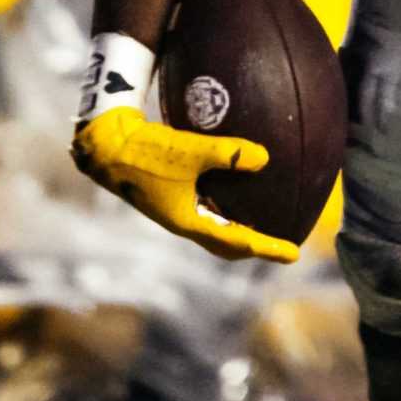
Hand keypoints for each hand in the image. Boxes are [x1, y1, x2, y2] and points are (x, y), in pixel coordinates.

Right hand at [73, 107, 300, 263]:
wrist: (106, 146)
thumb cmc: (146, 152)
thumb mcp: (189, 151)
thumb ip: (227, 153)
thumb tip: (265, 158)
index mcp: (187, 222)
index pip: (237, 242)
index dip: (267, 248)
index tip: (293, 254)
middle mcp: (182, 221)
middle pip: (226, 245)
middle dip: (254, 247)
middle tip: (281, 246)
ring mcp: (175, 209)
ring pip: (215, 229)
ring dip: (239, 230)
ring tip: (265, 221)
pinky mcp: (171, 194)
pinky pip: (206, 208)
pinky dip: (226, 207)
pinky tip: (237, 186)